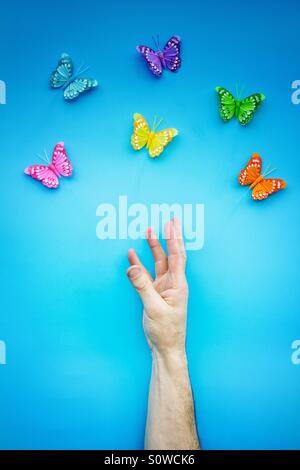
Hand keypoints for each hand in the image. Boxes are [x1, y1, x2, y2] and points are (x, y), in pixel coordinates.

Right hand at [127, 219, 187, 355]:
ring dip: (153, 248)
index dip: (174, 239)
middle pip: (171, 255)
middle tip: (168, 221)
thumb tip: (131, 267)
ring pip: (159, 263)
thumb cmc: (166, 331)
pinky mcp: (155, 294)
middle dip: (169, 238)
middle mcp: (172, 283)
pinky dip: (140, 264)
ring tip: (148, 231)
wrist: (166, 348)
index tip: (172, 224)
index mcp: (177, 285)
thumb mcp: (153, 307)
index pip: (177, 256)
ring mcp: (163, 288)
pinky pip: (147, 274)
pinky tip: (133, 256)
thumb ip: (142, 286)